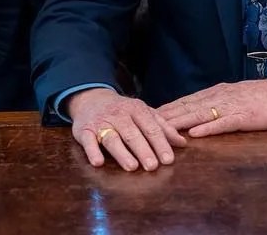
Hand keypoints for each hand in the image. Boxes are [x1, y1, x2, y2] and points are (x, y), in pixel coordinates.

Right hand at [65, 87, 187, 170]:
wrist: (91, 99)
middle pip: (132, 133)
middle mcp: (119, 114)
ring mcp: (101, 122)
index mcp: (136, 109)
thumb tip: (182, 143)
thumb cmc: (123, 111)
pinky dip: (92, 151)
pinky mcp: (84, 130)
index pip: (151, 127)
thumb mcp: (143, 113)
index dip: (160, 143)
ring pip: (112, 138)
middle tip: (153, 166)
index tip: (168, 160)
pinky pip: (87, 140)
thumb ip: (162, 127)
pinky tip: (98, 162)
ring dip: (122, 153)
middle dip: (143, 150)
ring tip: (132, 167)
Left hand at [158, 80, 266, 137]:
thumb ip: (218, 104)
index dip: (168, 108)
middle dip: (166, 115)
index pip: (187, 101)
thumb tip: (199, 113)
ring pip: (200, 113)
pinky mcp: (245, 116)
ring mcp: (232, 106)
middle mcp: (221, 96)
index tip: (148, 115)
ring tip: (161, 128)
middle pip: (188, 106)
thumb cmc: (265, 97)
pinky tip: (194, 133)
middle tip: (144, 122)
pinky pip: (224, 123)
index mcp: (218, 92)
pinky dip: (208, 128)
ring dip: (180, 121)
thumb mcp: (237, 97)